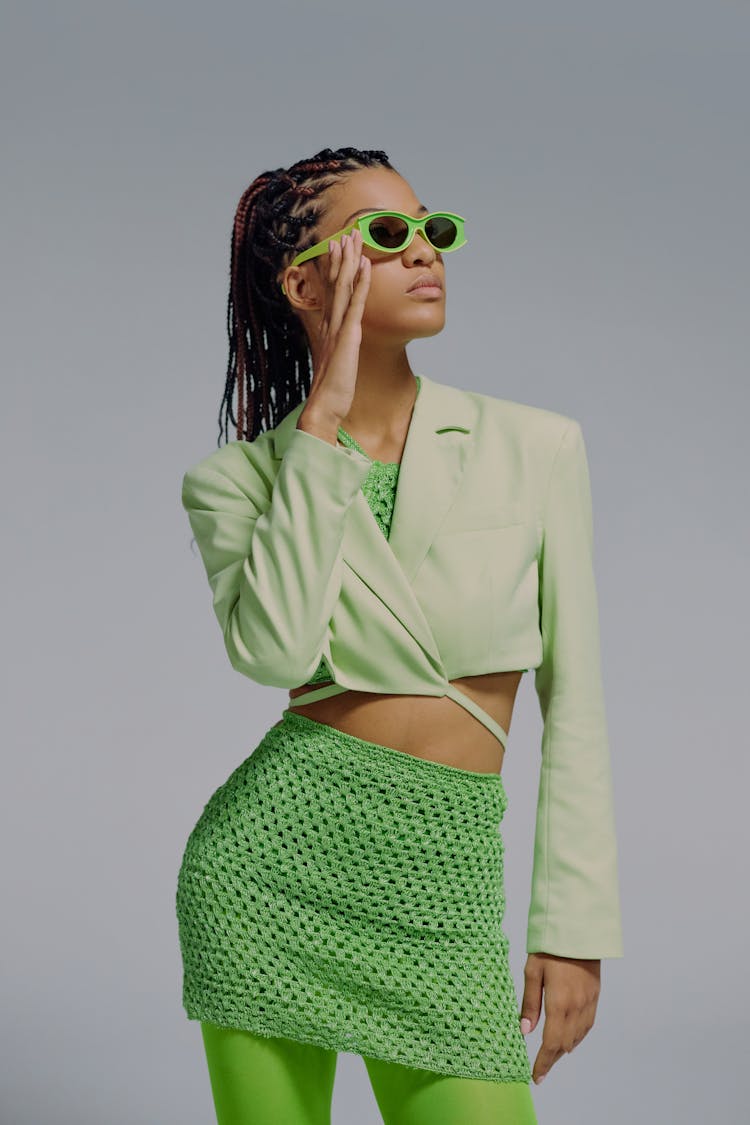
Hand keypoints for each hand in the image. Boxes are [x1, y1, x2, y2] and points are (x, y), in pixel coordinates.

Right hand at [301, 226, 370, 426]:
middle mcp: (330, 324)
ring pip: (344, 287)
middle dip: (341, 257)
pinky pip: (356, 303)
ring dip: (349, 261)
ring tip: (354, 238)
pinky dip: (361, 282)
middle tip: (346, 234)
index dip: (335, 270)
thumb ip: (338, 351)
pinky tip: (365, 264)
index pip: (332, 293)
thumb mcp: (336, 365)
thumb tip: (340, 348)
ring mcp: (338, 328)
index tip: (338, 250)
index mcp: (328, 329)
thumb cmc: (332, 391)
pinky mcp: (348, 336)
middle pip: (336, 283)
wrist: (324, 406)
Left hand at [519, 953, 600, 1084]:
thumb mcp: (532, 971)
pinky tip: (569, 1037)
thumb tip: (524, 1031)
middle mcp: (576, 1007)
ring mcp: (588, 1002)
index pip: (551, 1044)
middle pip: (565, 1044)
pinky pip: (587, 1025)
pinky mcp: (595, 996)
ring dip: (564, 1049)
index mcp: (559, 1003)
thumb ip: (529, 1003)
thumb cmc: (550, 947)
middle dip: (552, 1058)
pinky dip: (577, 1037)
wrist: (578, 930)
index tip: (535, 1077)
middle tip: (540, 1066)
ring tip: (551, 1055)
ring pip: (578, 1037)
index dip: (543, 1063)